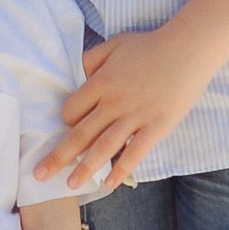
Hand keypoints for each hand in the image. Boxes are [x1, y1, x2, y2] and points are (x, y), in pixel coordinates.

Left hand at [36, 23, 211, 190]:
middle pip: (80, 134)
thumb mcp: (114, 44)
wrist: (188, 49)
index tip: (67, 129)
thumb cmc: (150, 46)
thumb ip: (92, 59)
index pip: (72, 110)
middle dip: (58, 157)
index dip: (66, 122)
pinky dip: (121, 169)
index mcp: (101, 82)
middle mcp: (113, 102)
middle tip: (40, 174)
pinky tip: (109, 183)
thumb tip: (77, 74)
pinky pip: (135, 153)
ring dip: (84, 168)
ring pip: (103, 148)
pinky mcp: (156, 127)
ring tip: (70, 185)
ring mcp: (135, 116)